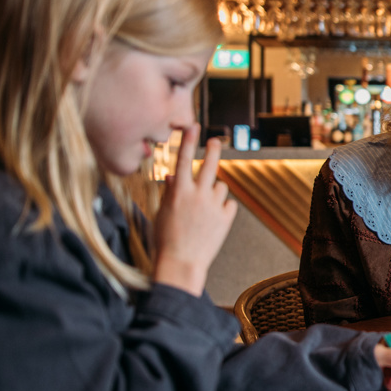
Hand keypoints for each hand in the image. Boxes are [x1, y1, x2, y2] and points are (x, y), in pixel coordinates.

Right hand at [153, 125, 237, 295]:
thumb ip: (169, 192)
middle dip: (213, 150)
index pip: (183, 159)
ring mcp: (213, 206)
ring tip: (204, 208)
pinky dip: (222, 208)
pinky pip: (228, 204)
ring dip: (214, 192)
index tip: (193, 126)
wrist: (181, 263)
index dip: (189, 140)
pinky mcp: (226, 218)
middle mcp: (198, 195)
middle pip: (209, 164)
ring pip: (220, 186)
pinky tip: (213, 220)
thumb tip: (173, 176)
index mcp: (178, 192)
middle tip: (215, 141)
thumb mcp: (162, 212)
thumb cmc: (165, 239)